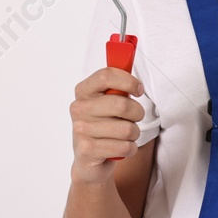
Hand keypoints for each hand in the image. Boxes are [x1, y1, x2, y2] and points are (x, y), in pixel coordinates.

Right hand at [70, 67, 145, 184]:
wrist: (89, 160)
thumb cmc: (104, 125)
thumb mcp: (108, 101)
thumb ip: (117, 83)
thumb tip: (127, 57)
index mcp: (84, 91)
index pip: (106, 75)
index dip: (129, 81)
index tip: (138, 89)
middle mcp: (79, 108)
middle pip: (122, 104)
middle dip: (137, 113)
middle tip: (134, 118)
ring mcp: (81, 130)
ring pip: (127, 129)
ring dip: (134, 134)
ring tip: (125, 136)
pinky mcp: (87, 150)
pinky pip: (124, 147)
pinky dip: (130, 149)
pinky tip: (121, 148)